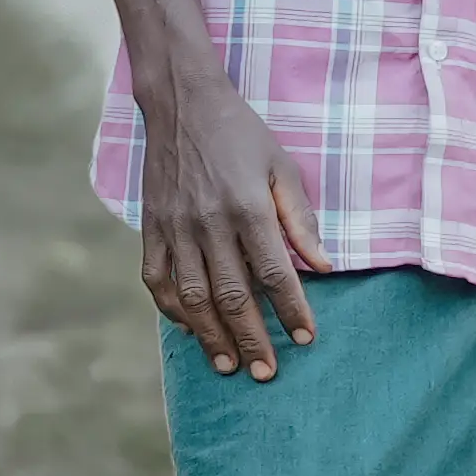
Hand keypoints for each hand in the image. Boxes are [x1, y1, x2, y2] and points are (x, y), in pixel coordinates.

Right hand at [130, 58, 320, 379]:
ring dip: (213, 337)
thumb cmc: (241, 134)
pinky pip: (158, 280)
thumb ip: (300, 219)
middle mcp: (210, 222)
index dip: (293, 311)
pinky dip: (173, 310)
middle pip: (234, 296)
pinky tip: (191, 329)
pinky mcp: (151, 227)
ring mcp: (176, 227)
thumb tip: (324, 267)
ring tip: (229, 365)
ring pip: (194, 297)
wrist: (182, 103)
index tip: (307, 338)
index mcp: (248, 207)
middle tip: (267, 372)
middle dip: (253, 339)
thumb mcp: (282, 166)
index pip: (275, 274)